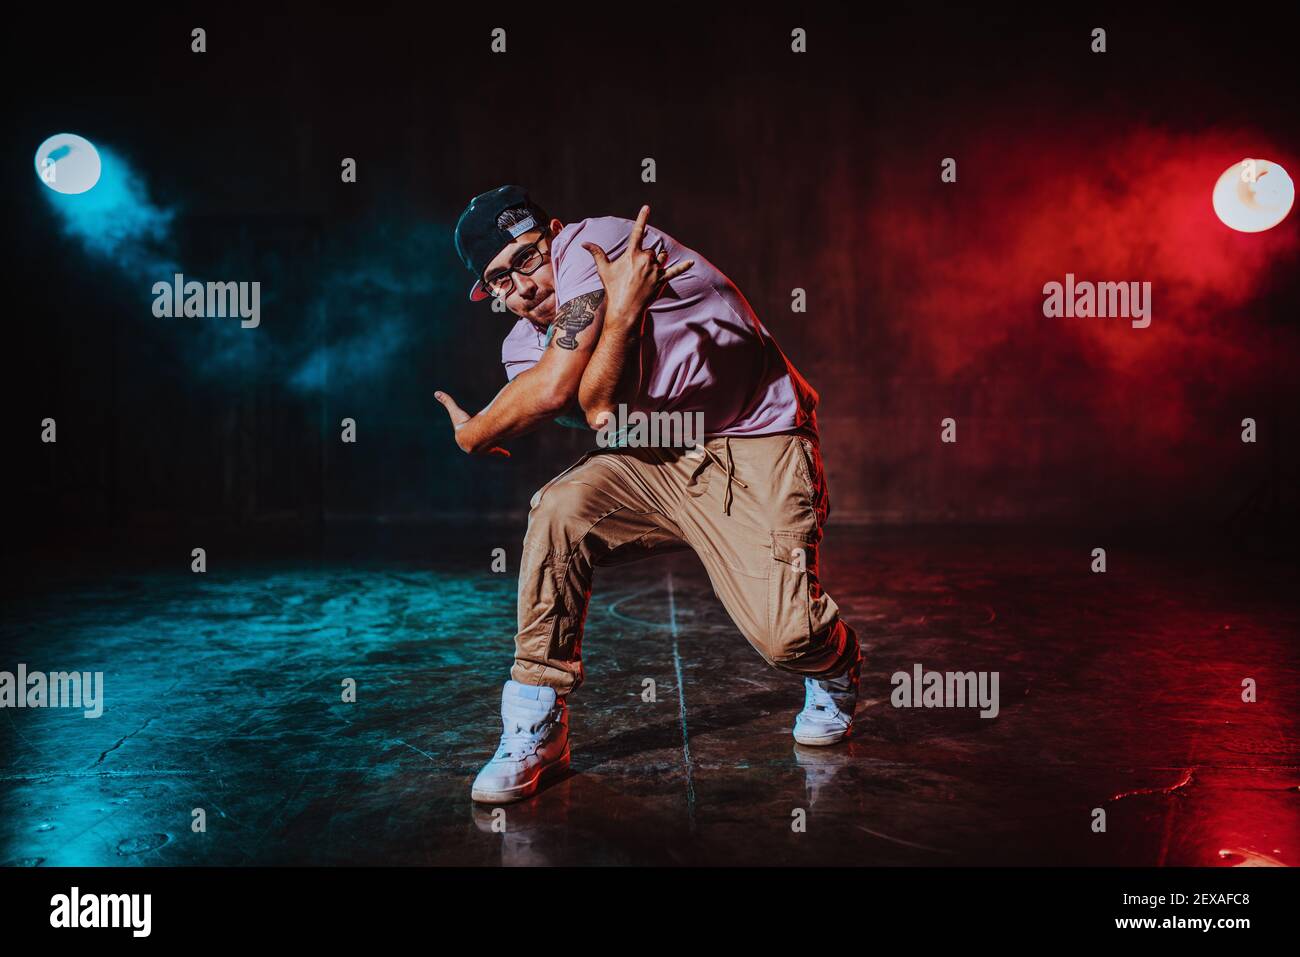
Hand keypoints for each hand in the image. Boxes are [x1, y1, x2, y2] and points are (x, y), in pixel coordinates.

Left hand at [435, 390, 509, 456]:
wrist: (473, 435)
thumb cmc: (464, 423)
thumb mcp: (456, 411)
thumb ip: (447, 401)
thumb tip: (436, 392)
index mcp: (462, 437)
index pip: (464, 432)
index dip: (467, 428)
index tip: (468, 427)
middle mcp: (471, 444)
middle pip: (476, 438)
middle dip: (479, 433)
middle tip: (482, 428)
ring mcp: (480, 448)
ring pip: (486, 444)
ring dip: (490, 440)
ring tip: (492, 436)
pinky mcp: (490, 449)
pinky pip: (496, 450)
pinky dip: (501, 452)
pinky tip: (507, 454)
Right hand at [580, 205, 692, 329]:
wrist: (624, 308)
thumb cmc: (613, 288)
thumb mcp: (603, 269)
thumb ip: (596, 253)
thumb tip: (584, 243)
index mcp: (632, 254)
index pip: (637, 231)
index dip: (642, 218)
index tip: (647, 207)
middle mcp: (645, 259)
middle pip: (651, 250)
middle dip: (646, 256)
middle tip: (636, 271)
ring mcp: (655, 270)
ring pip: (662, 257)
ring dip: (658, 260)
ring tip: (648, 271)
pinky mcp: (661, 280)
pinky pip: (674, 271)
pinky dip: (683, 266)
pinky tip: (691, 262)